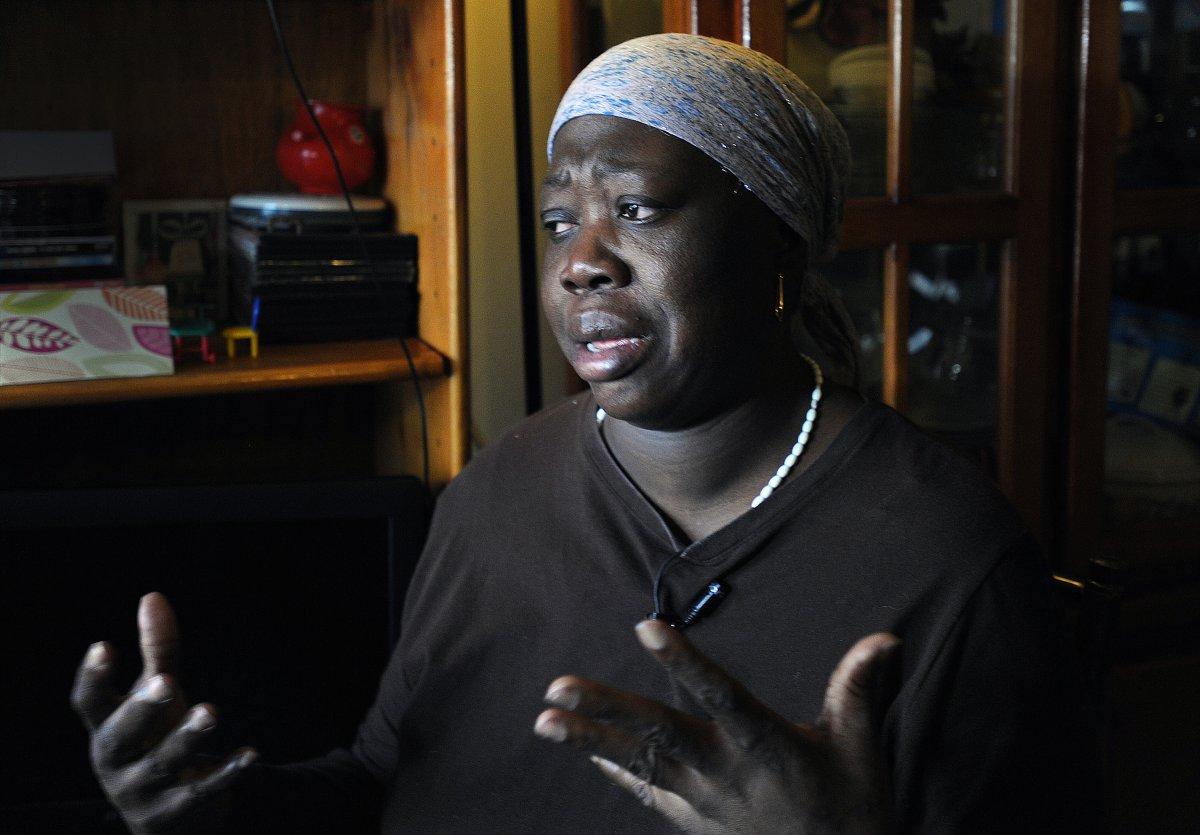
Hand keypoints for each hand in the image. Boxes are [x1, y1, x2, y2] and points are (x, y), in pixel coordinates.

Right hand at [70, 592, 255, 833]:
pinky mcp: (174, 812)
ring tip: (211, 713)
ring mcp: (142, 790)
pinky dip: (227, 772)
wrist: (169, 814)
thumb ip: (158, 651)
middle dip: (141, 709)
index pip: (89, 703)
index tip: (104, 645)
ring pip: (162, 763)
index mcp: (106, 727)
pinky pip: (203, 791)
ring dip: (187, 738)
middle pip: (121, 735)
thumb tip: (153, 597)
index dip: (93, 677)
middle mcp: (115, 760)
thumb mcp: (156, 696)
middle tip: (166, 681)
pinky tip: (251, 753)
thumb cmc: (155, 738)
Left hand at [534, 620, 900, 833]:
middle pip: (656, 733)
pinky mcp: (692, 820)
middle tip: (556, 686)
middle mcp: (723, 772)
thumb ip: (858, 689)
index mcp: (764, 746)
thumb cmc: (852, 810)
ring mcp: (702, 800)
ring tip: (543, 718)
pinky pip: (644, 790)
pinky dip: (612, 767)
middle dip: (604, 709)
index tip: (647, 627)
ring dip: (588, 739)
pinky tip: (582, 746)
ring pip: (636, 763)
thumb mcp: (862, 750)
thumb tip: (885, 636)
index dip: (684, 662)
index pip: (718, 694)